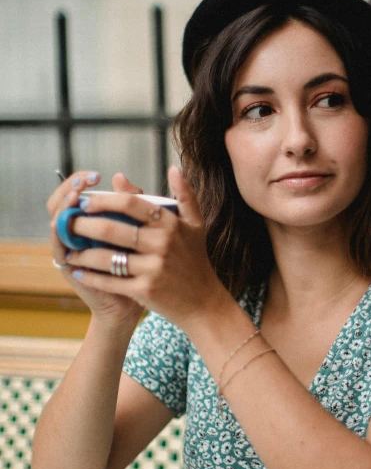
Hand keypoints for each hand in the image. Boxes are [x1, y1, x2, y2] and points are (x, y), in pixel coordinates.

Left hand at [63, 166, 230, 328]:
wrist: (204, 301)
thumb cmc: (195, 259)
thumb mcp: (195, 224)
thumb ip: (185, 194)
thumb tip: (173, 168)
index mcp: (171, 224)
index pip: (131, 204)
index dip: (103, 200)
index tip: (85, 202)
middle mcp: (163, 244)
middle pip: (112, 229)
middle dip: (83, 225)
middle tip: (68, 223)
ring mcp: (153, 268)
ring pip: (106, 257)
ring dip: (82, 253)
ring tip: (69, 249)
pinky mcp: (145, 290)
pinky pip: (110, 281)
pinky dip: (91, 276)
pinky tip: (79, 271)